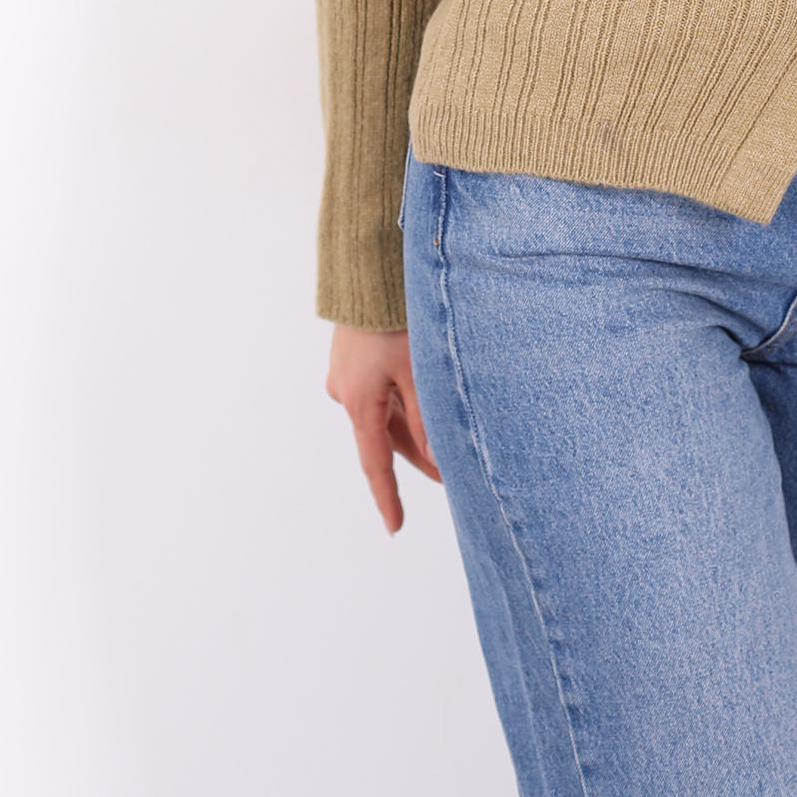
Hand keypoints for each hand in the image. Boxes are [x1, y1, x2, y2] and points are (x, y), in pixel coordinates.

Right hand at [325, 324, 441, 535]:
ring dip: (413, 430)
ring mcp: (347, 375)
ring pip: (385, 414)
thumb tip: (438, 460)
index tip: (395, 527)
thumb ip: (427, 418)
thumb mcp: (417, 370)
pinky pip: (380, 392)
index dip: (387, 498)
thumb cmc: (394, 317)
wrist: (366, 269)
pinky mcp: (353, 358)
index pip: (375, 463)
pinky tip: (425, 406)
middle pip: (385, 439)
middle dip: (418, 459)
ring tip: (446, 446)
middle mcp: (346, 392)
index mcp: (358, 402)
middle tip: (450, 479)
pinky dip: (402, 404)